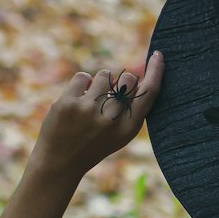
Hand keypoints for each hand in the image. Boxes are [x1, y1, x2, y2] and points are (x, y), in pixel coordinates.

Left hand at [32, 52, 164, 178]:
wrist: (61, 162)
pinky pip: (83, 76)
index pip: (148, 93)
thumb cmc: (94, 144)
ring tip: (91, 101)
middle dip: (122, 80)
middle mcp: (111, 118)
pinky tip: (77, 99)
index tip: (158, 55)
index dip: (155, 72)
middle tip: (112, 94)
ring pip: (105, 75)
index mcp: (128, 128)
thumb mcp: (119, 134)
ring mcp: (89, 110)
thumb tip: (133, 76)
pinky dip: (82, 84)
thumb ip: (130, 109)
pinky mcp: (68, 103)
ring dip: (100, 82)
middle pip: (128, 78)